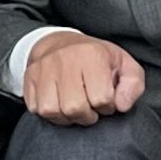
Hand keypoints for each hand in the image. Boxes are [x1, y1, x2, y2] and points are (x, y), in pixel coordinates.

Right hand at [23, 31, 145, 124]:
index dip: (107, 106)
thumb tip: (121, 106)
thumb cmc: (97, 59)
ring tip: (74, 107)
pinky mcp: (28, 77)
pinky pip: (35, 108)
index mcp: (92, 55)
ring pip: (51, 110)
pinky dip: (49, 113)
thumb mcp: (125, 66)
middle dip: (87, 116)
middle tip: (90, 107)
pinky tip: (59, 104)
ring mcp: (43, 68)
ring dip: (66, 117)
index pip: (101, 98)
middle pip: (74, 108)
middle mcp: (64, 60)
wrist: (61, 42)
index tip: (106, 99)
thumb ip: (133, 86)